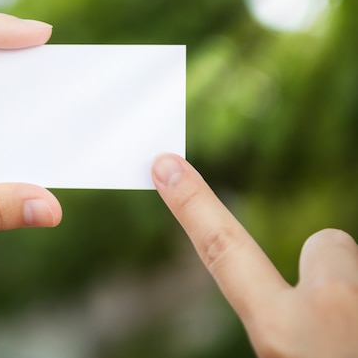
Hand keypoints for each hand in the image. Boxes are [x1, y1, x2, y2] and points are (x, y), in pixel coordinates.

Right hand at [152, 153, 357, 356]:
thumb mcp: (287, 355)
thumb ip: (283, 331)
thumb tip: (300, 316)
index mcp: (282, 334)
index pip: (224, 252)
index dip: (193, 204)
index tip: (165, 164)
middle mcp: (333, 312)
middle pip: (326, 243)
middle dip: (325, 264)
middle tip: (338, 318)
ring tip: (356, 340)